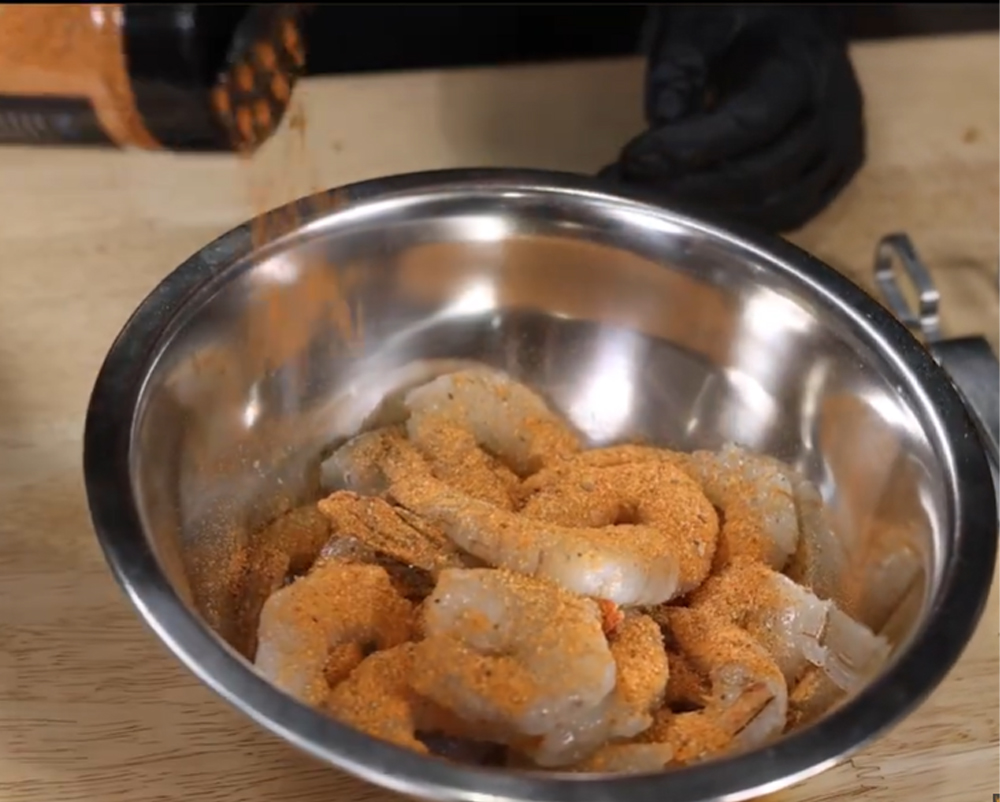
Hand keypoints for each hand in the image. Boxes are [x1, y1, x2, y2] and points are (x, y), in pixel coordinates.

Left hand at [599, 5, 864, 233]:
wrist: (788, 27)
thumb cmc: (741, 23)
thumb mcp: (701, 24)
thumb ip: (680, 68)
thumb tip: (662, 123)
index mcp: (804, 66)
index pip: (748, 123)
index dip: (687, 150)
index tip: (633, 160)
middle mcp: (832, 114)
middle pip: (760, 176)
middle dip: (687, 191)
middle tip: (630, 189)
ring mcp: (838, 151)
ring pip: (774, 208)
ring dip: (709, 216)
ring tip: (653, 205)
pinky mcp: (829, 179)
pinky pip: (785, 217)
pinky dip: (737, 224)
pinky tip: (692, 216)